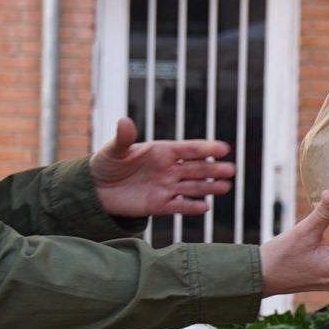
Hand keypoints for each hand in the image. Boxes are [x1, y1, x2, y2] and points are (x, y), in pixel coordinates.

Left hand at [89, 117, 235, 218]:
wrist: (96, 189)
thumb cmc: (106, 163)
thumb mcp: (113, 149)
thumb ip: (123, 138)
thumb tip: (124, 121)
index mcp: (161, 151)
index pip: (188, 149)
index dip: (206, 148)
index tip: (223, 148)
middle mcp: (168, 169)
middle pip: (196, 168)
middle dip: (213, 169)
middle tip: (231, 170)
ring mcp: (166, 187)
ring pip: (192, 187)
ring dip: (209, 187)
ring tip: (225, 187)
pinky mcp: (159, 205)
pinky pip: (179, 206)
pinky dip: (191, 207)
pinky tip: (205, 207)